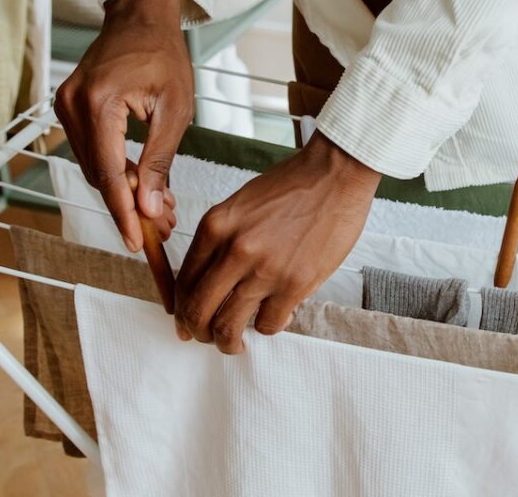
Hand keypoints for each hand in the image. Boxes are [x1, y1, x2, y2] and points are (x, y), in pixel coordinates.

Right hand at [55, 0, 190, 251]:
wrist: (140, 19)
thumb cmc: (163, 57)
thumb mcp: (174, 111)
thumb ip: (159, 162)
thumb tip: (152, 210)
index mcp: (99, 104)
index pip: (110, 174)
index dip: (123, 213)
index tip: (136, 243)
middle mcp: (72, 106)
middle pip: (99, 176)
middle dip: (129, 207)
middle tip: (163, 230)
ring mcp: (65, 107)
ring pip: (94, 168)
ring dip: (124, 192)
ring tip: (161, 211)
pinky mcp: (69, 109)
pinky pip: (91, 152)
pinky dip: (115, 172)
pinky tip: (142, 185)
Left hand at [174, 132, 380, 352]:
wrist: (336, 174)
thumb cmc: (293, 186)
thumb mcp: (242, 205)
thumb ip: (223, 239)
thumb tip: (212, 278)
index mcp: (215, 226)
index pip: (183, 282)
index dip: (182, 309)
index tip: (188, 321)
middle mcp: (234, 250)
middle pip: (198, 310)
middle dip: (199, 332)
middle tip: (209, 338)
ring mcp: (264, 269)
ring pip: (228, 326)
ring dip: (228, 342)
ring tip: (236, 344)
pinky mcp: (295, 283)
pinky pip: (268, 324)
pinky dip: (269, 327)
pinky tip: (277, 317)